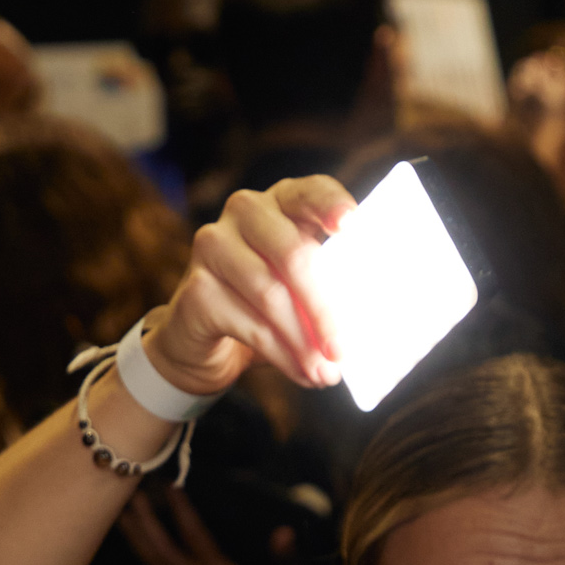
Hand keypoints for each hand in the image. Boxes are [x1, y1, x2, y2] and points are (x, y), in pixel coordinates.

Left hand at [120, 487, 306, 564]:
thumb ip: (284, 559)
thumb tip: (284, 532)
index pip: (195, 540)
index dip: (182, 513)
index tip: (171, 488)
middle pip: (161, 552)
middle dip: (145, 524)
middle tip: (131, 496)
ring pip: (154, 563)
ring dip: (136, 538)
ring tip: (121, 513)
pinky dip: (144, 552)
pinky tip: (135, 537)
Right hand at [145, 175, 351, 395]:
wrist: (201, 338)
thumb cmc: (265, 306)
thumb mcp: (301, 286)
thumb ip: (330, 286)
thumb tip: (367, 323)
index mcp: (282, 201)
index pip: (311, 192)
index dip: (331, 205)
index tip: (352, 226)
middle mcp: (244, 212)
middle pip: (292, 254)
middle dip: (323, 308)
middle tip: (342, 349)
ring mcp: (213, 246)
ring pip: (271, 296)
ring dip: (303, 342)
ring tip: (324, 372)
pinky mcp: (197, 288)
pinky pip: (250, 326)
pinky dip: (282, 355)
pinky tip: (300, 372)